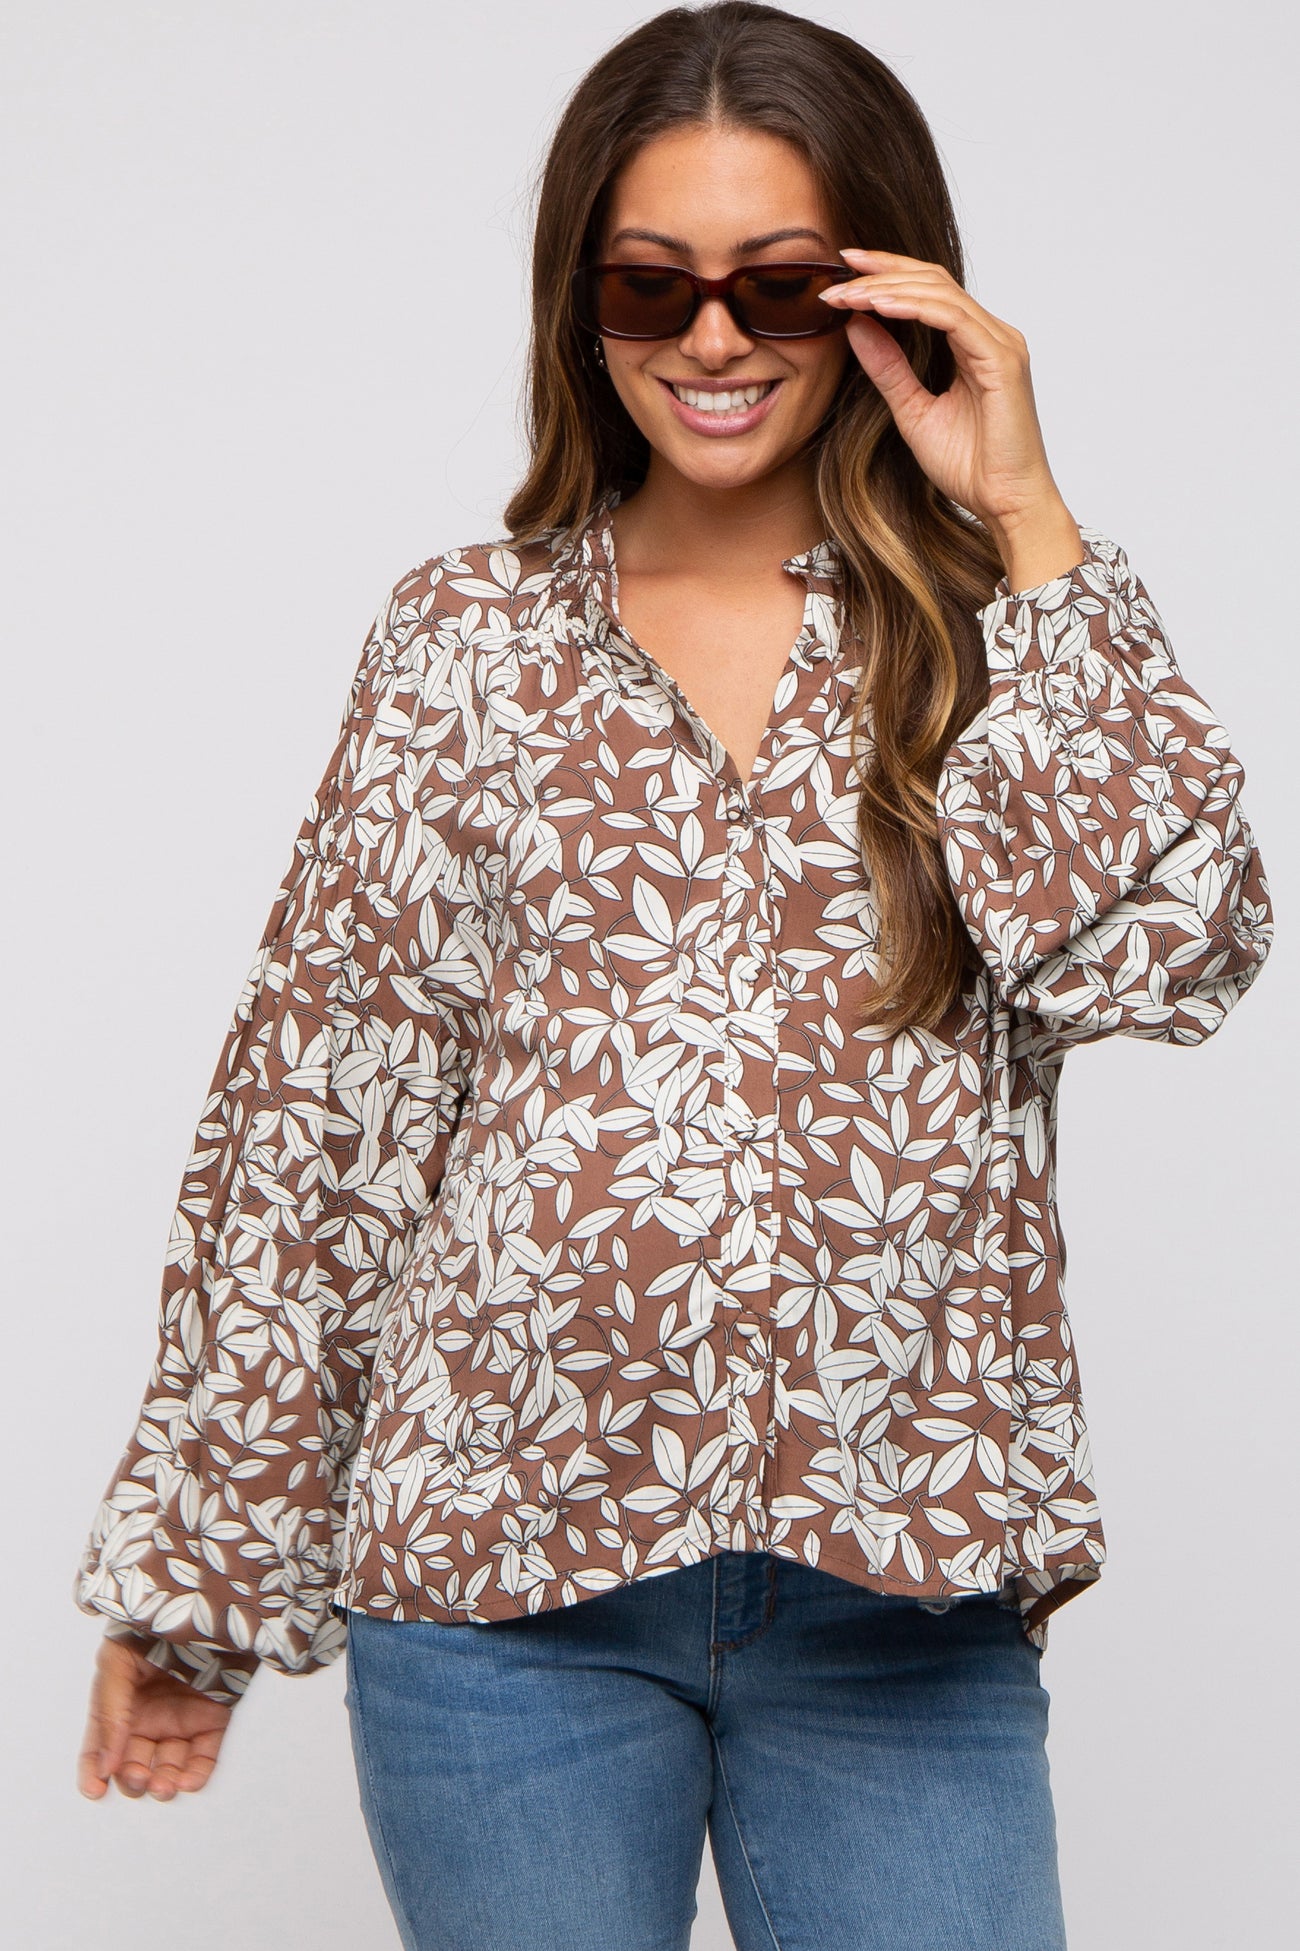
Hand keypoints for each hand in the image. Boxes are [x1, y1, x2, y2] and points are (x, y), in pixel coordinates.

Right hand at [77, 1631, 232, 1800]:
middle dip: (134, 1777)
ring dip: (164, 1782)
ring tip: (164, 1785)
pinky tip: (188, 1782)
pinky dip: (196, 1774)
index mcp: (120, 1702)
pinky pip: (204, 1755)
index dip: (94, 1771)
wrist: (206, 1600)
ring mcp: (181, 1719)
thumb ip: (111, 1711)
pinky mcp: (213, 1718)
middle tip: (139, 1776)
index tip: (96, 1789)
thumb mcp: (118, 1661)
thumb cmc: (153, 1624)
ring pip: (168, 1766)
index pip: (100, 1746)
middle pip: (135, 1762)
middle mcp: (148, 1716)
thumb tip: (106, 1763)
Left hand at [822, 248, 1085, 586]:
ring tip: (848, 293)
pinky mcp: (1002, 360)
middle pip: (933, 281)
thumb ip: (888, 369)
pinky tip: (880, 305)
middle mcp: (991, 334)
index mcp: (973, 344)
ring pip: (941, 293)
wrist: (1005, 503)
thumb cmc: (970, 466)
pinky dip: (915, 308)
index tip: (843, 272)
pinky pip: (955, 319)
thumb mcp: (913, 411)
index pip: (928, 291)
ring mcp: (1000, 343)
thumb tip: (855, 327)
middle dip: (882, 272)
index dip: (886, 274)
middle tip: (837, 273)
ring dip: (889, 288)